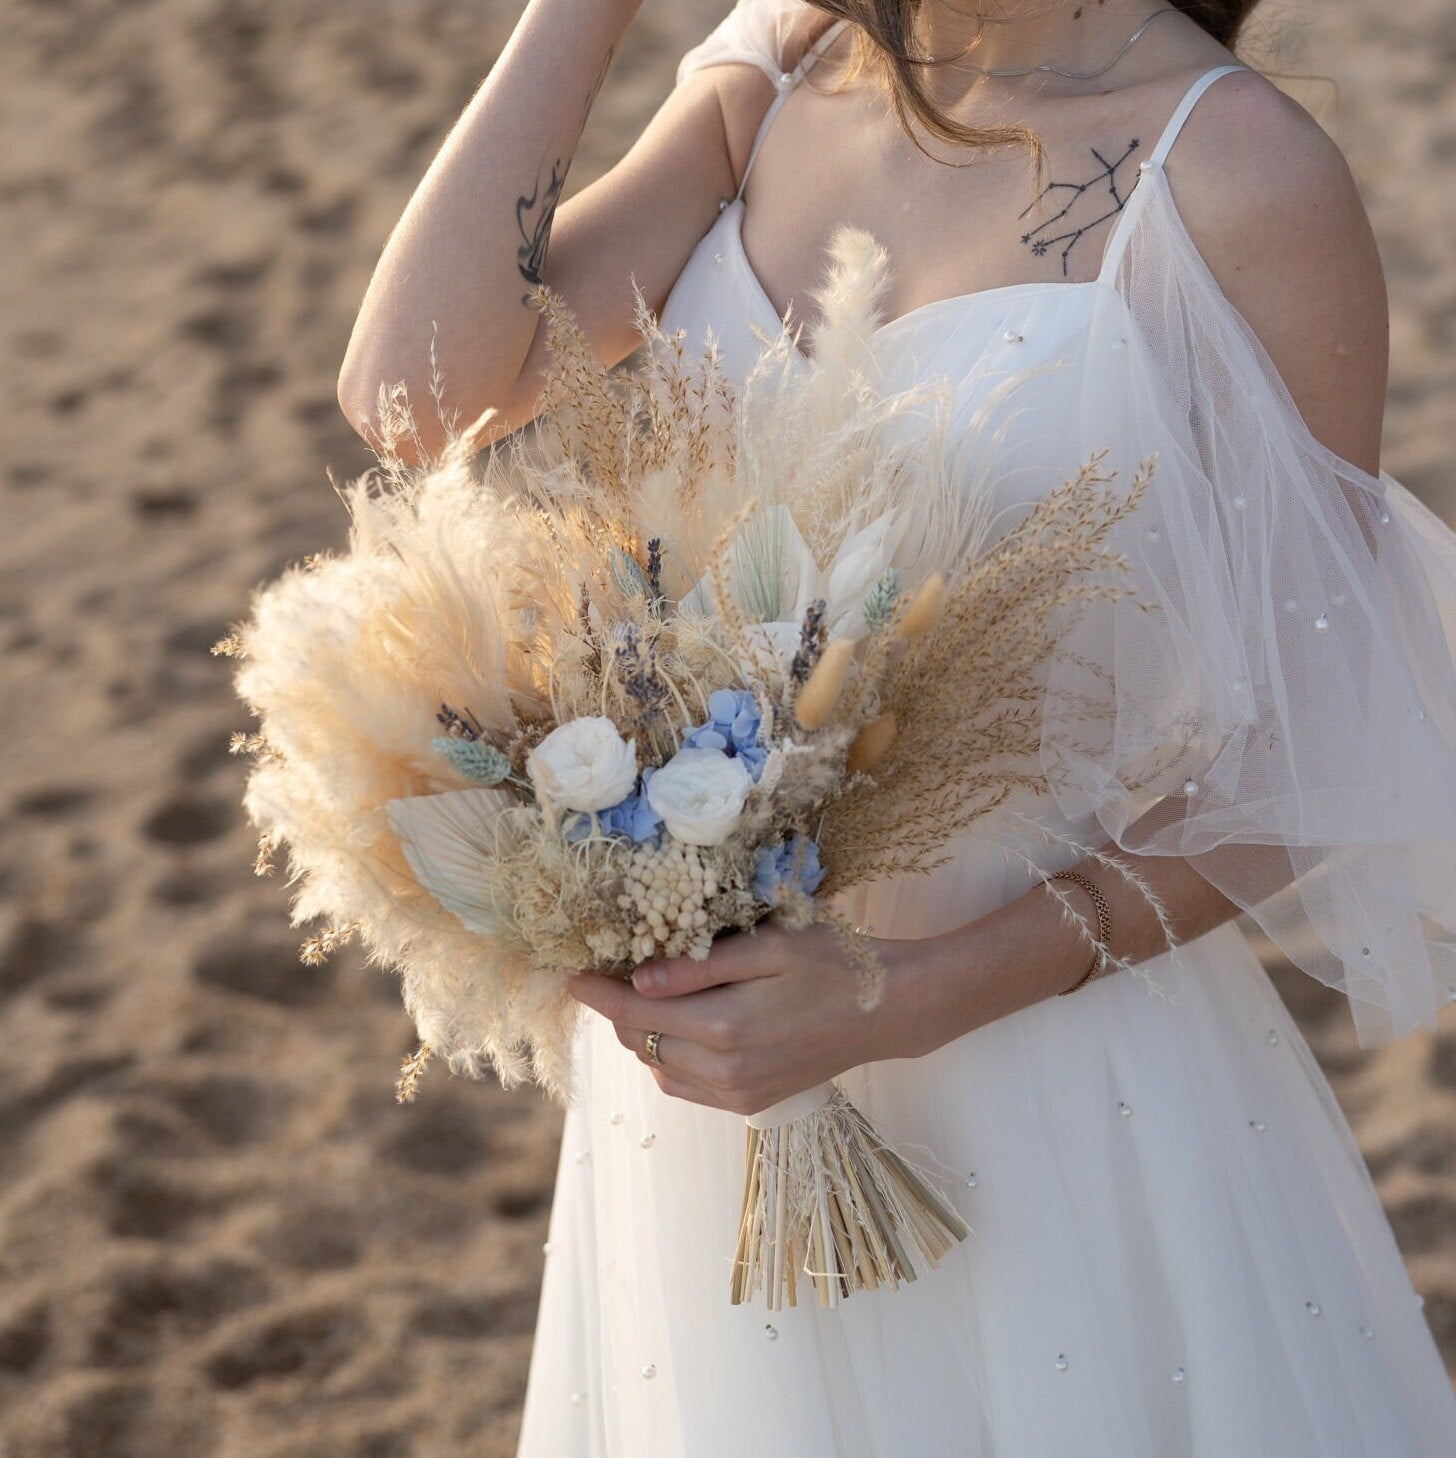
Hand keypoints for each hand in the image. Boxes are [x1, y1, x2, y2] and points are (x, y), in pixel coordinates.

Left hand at [564, 923, 923, 1115]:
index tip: (571, 975)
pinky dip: (670, 1058)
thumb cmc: (831, 964)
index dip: (598, 993)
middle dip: (619, 1009)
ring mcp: (736, 1093)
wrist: (886, 1012)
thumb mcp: (769, 946)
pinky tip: (686, 1028)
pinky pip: (684, 1085)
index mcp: (725, 1026)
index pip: (635, 1012)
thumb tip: (639, 980)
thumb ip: (700, 966)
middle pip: (640, 1040)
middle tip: (616, 972)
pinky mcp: (748, 1104)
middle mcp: (724, 1069)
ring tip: (654, 995)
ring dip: (645, 1033)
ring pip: (657, 1065)